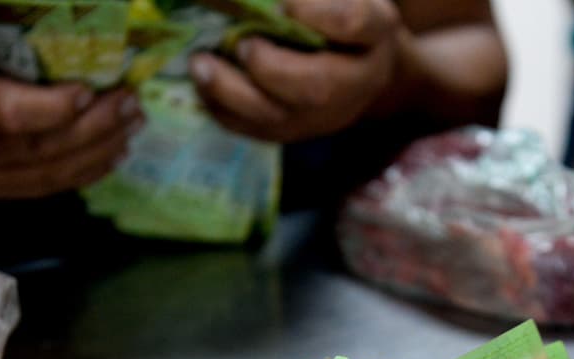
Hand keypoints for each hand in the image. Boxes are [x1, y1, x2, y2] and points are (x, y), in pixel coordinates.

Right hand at [0, 7, 142, 198]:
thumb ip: (26, 31)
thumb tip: (94, 26)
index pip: (7, 113)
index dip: (54, 109)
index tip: (91, 89)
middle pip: (38, 148)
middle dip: (94, 128)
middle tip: (131, 104)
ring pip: (49, 174)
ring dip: (100, 152)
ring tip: (132, 125)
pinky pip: (48, 188)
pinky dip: (87, 171)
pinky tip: (114, 151)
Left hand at [189, 0, 405, 142]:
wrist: (355, 67)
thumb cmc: (342, 14)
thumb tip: (274, 3)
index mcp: (373, 35)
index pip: (354, 22)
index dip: (319, 14)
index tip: (285, 4)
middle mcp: (352, 84)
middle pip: (316, 89)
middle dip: (271, 69)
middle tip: (243, 45)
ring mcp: (320, 116)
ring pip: (277, 118)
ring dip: (232, 92)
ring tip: (201, 64)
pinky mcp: (289, 130)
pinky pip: (252, 128)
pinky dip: (220, 107)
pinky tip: (202, 82)